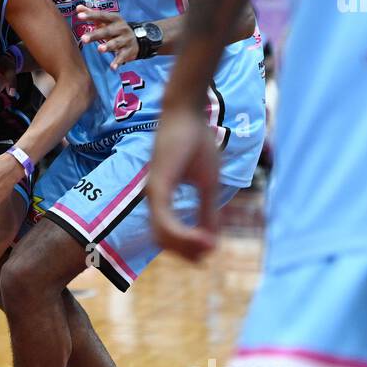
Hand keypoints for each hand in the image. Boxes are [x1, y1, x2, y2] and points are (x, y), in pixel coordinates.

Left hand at [75, 6, 136, 69]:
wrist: (139, 39)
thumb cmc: (116, 29)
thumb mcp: (107, 21)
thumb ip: (92, 14)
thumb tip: (78, 8)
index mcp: (115, 19)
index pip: (102, 16)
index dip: (91, 15)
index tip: (79, 16)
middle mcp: (121, 28)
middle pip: (107, 31)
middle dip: (95, 35)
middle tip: (83, 39)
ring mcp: (126, 39)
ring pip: (116, 43)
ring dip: (108, 46)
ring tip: (100, 49)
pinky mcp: (129, 51)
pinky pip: (122, 57)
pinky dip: (117, 62)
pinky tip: (112, 67)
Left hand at [149, 105, 221, 261]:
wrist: (188, 112)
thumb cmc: (196, 141)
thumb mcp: (208, 183)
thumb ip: (208, 209)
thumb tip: (213, 236)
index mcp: (163, 197)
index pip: (168, 235)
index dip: (187, 248)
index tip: (209, 251)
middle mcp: (154, 197)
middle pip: (163, 241)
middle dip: (186, 253)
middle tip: (208, 254)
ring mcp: (153, 192)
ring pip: (162, 235)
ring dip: (185, 246)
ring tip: (208, 246)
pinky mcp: (158, 185)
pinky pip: (165, 219)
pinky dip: (182, 233)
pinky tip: (202, 237)